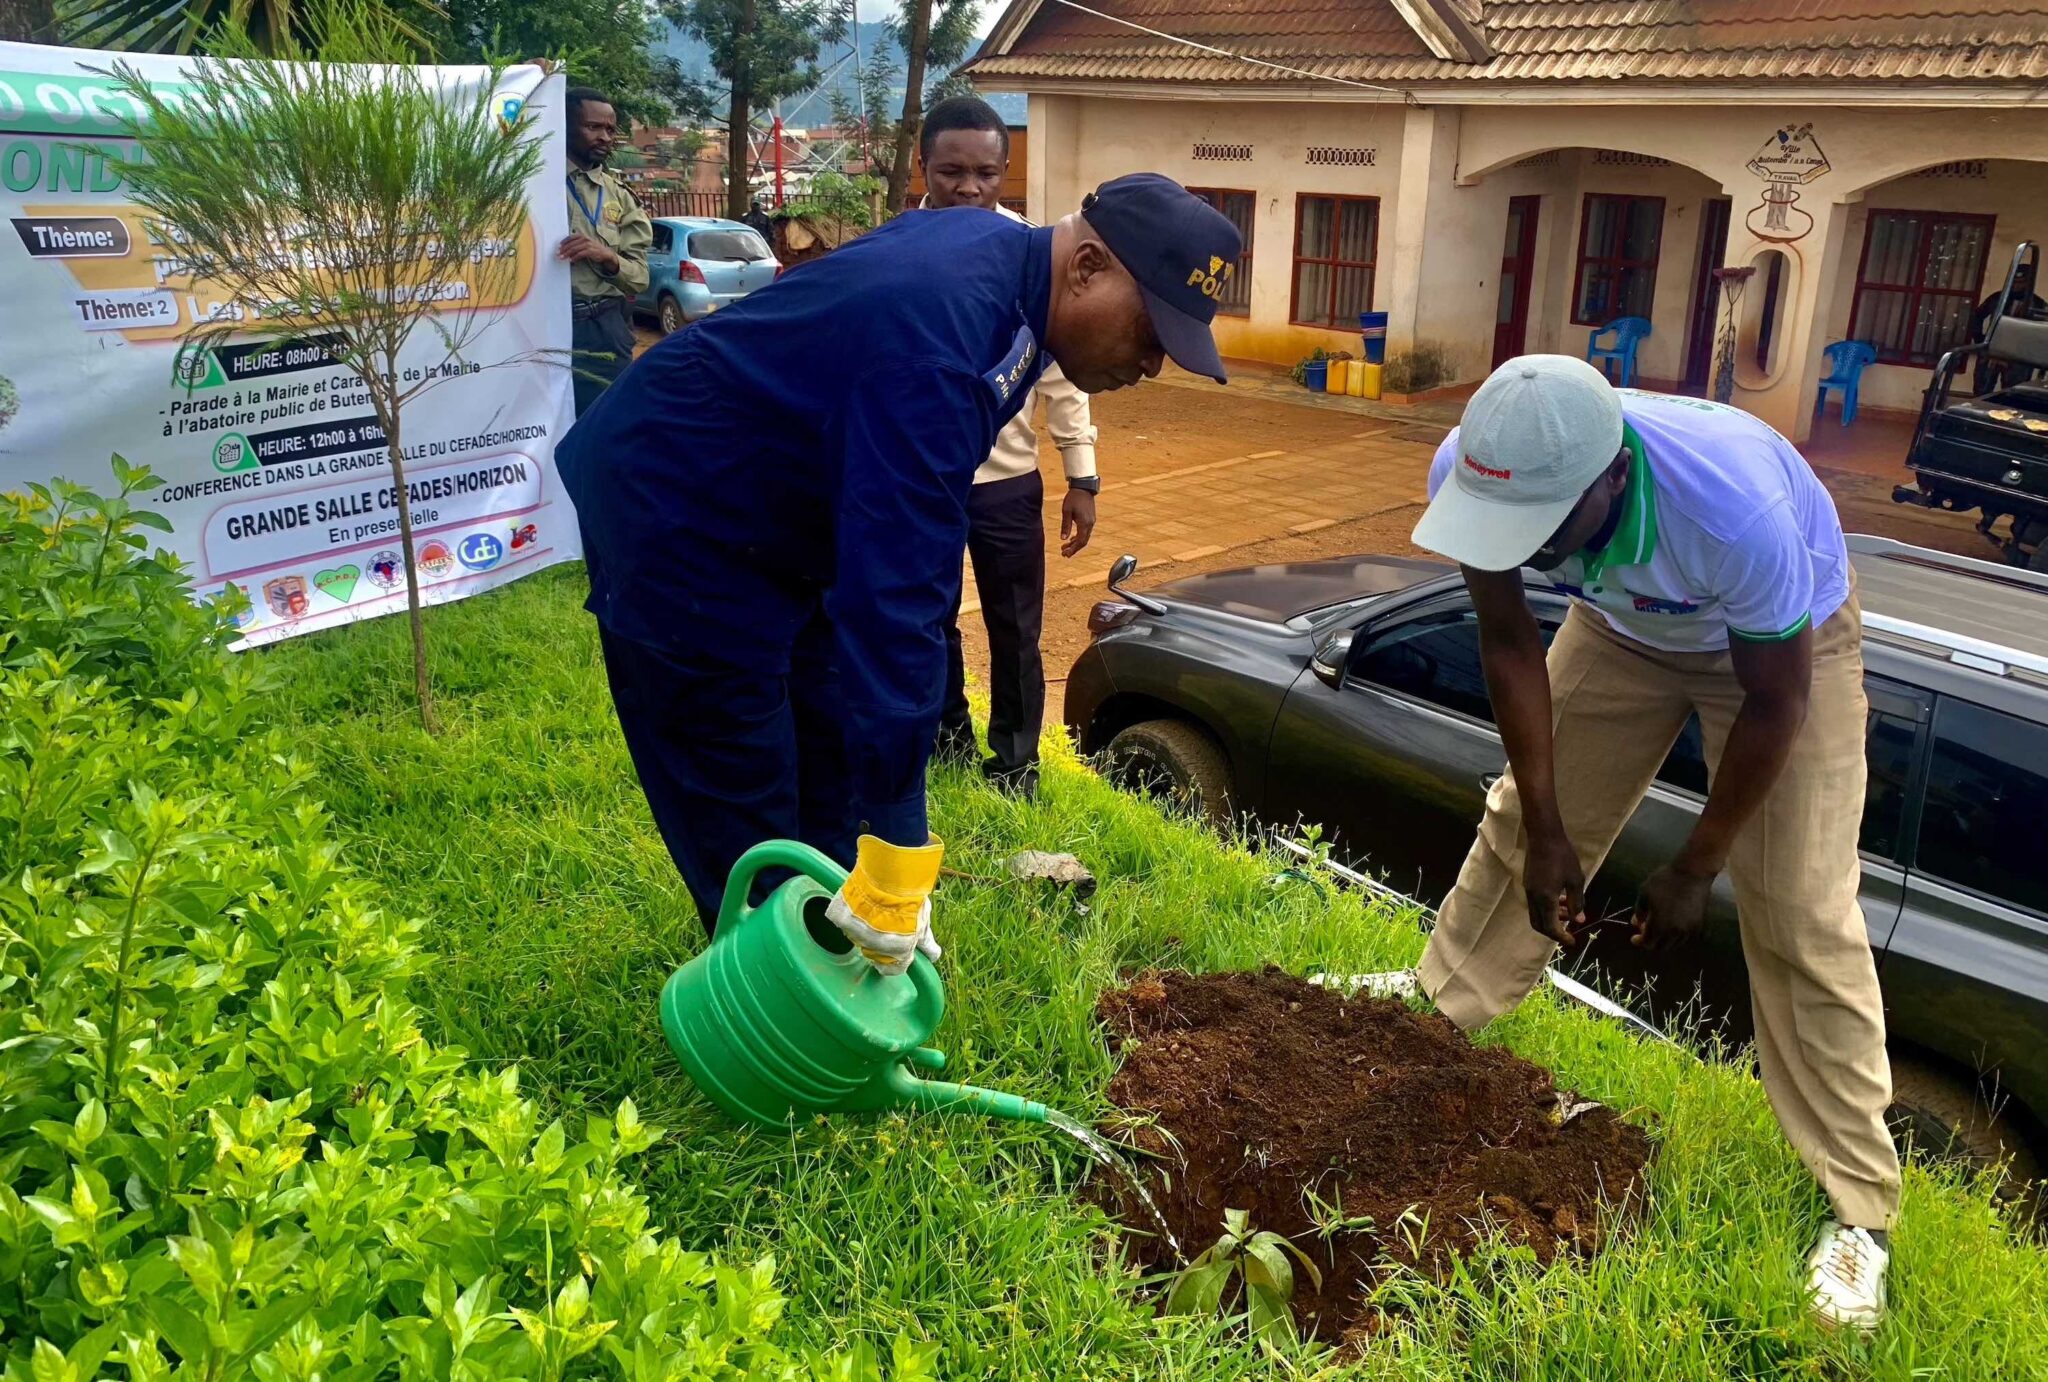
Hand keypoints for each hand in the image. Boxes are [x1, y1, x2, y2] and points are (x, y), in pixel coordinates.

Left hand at [557, 235, 619, 273]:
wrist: (605, 253)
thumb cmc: (594, 248)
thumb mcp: (585, 243)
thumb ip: (576, 243)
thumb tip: (566, 249)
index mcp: (582, 235)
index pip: (570, 237)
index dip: (564, 242)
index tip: (558, 247)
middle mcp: (584, 239)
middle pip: (571, 244)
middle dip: (563, 249)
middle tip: (558, 254)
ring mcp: (587, 245)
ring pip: (574, 249)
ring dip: (567, 254)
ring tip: (562, 258)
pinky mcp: (590, 251)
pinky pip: (580, 254)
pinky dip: (574, 258)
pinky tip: (571, 260)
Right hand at [824, 834, 944, 974]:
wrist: (889, 876)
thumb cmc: (910, 900)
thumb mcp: (924, 922)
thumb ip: (926, 943)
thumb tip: (934, 957)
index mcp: (897, 954)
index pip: (894, 970)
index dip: (898, 959)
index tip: (900, 947)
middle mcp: (874, 949)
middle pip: (876, 955)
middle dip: (883, 944)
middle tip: (889, 924)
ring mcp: (855, 935)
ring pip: (860, 939)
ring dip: (867, 930)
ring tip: (876, 911)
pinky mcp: (841, 919)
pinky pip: (845, 922)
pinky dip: (852, 916)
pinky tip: (862, 905)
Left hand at [1060, 488, 1096, 556]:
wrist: (1083, 487)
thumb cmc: (1074, 498)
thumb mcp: (1066, 511)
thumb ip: (1065, 526)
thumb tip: (1063, 539)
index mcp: (1084, 523)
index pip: (1080, 541)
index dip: (1073, 549)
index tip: (1065, 554)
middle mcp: (1090, 524)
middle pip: (1083, 542)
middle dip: (1074, 549)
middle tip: (1064, 554)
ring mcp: (1091, 521)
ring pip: (1084, 537)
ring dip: (1075, 543)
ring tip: (1065, 547)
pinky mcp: (1090, 519)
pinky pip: (1085, 532)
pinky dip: (1079, 537)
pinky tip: (1072, 538)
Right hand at [1523, 826, 1587, 947]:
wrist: (1543, 836)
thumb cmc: (1563, 856)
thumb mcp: (1575, 880)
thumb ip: (1576, 902)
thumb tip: (1578, 920)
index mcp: (1546, 898)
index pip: (1551, 927)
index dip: (1562, 937)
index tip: (1573, 942)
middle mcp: (1533, 898)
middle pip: (1539, 925)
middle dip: (1553, 933)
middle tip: (1568, 933)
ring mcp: (1529, 890)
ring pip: (1536, 915)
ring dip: (1551, 919)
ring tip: (1568, 914)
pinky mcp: (1528, 884)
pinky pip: (1535, 904)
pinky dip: (1547, 909)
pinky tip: (1560, 901)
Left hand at [1630, 861, 1714, 952]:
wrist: (1693, 872)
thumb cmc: (1665, 880)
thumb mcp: (1644, 893)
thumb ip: (1639, 911)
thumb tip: (1636, 923)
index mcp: (1660, 926)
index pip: (1648, 943)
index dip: (1639, 941)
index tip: (1634, 937)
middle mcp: (1675, 932)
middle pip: (1661, 947)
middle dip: (1651, 942)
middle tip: (1645, 931)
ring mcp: (1689, 929)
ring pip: (1675, 943)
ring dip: (1664, 939)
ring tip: (1658, 926)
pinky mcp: (1699, 924)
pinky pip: (1685, 936)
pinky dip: (1676, 935)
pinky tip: (1671, 924)